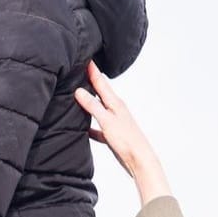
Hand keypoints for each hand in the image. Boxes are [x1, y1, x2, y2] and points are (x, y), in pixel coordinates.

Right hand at [74, 63, 170, 205]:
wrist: (139, 160)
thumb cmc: (127, 140)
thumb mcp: (107, 121)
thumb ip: (93, 106)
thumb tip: (79, 91)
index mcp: (115, 103)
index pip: (101, 82)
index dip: (92, 70)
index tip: (85, 57)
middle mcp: (115, 110)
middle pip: (100, 93)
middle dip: (90, 82)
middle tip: (80, 71)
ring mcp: (114, 122)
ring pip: (98, 109)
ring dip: (89, 103)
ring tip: (78, 95)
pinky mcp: (112, 135)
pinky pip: (98, 128)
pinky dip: (90, 125)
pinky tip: (83, 127)